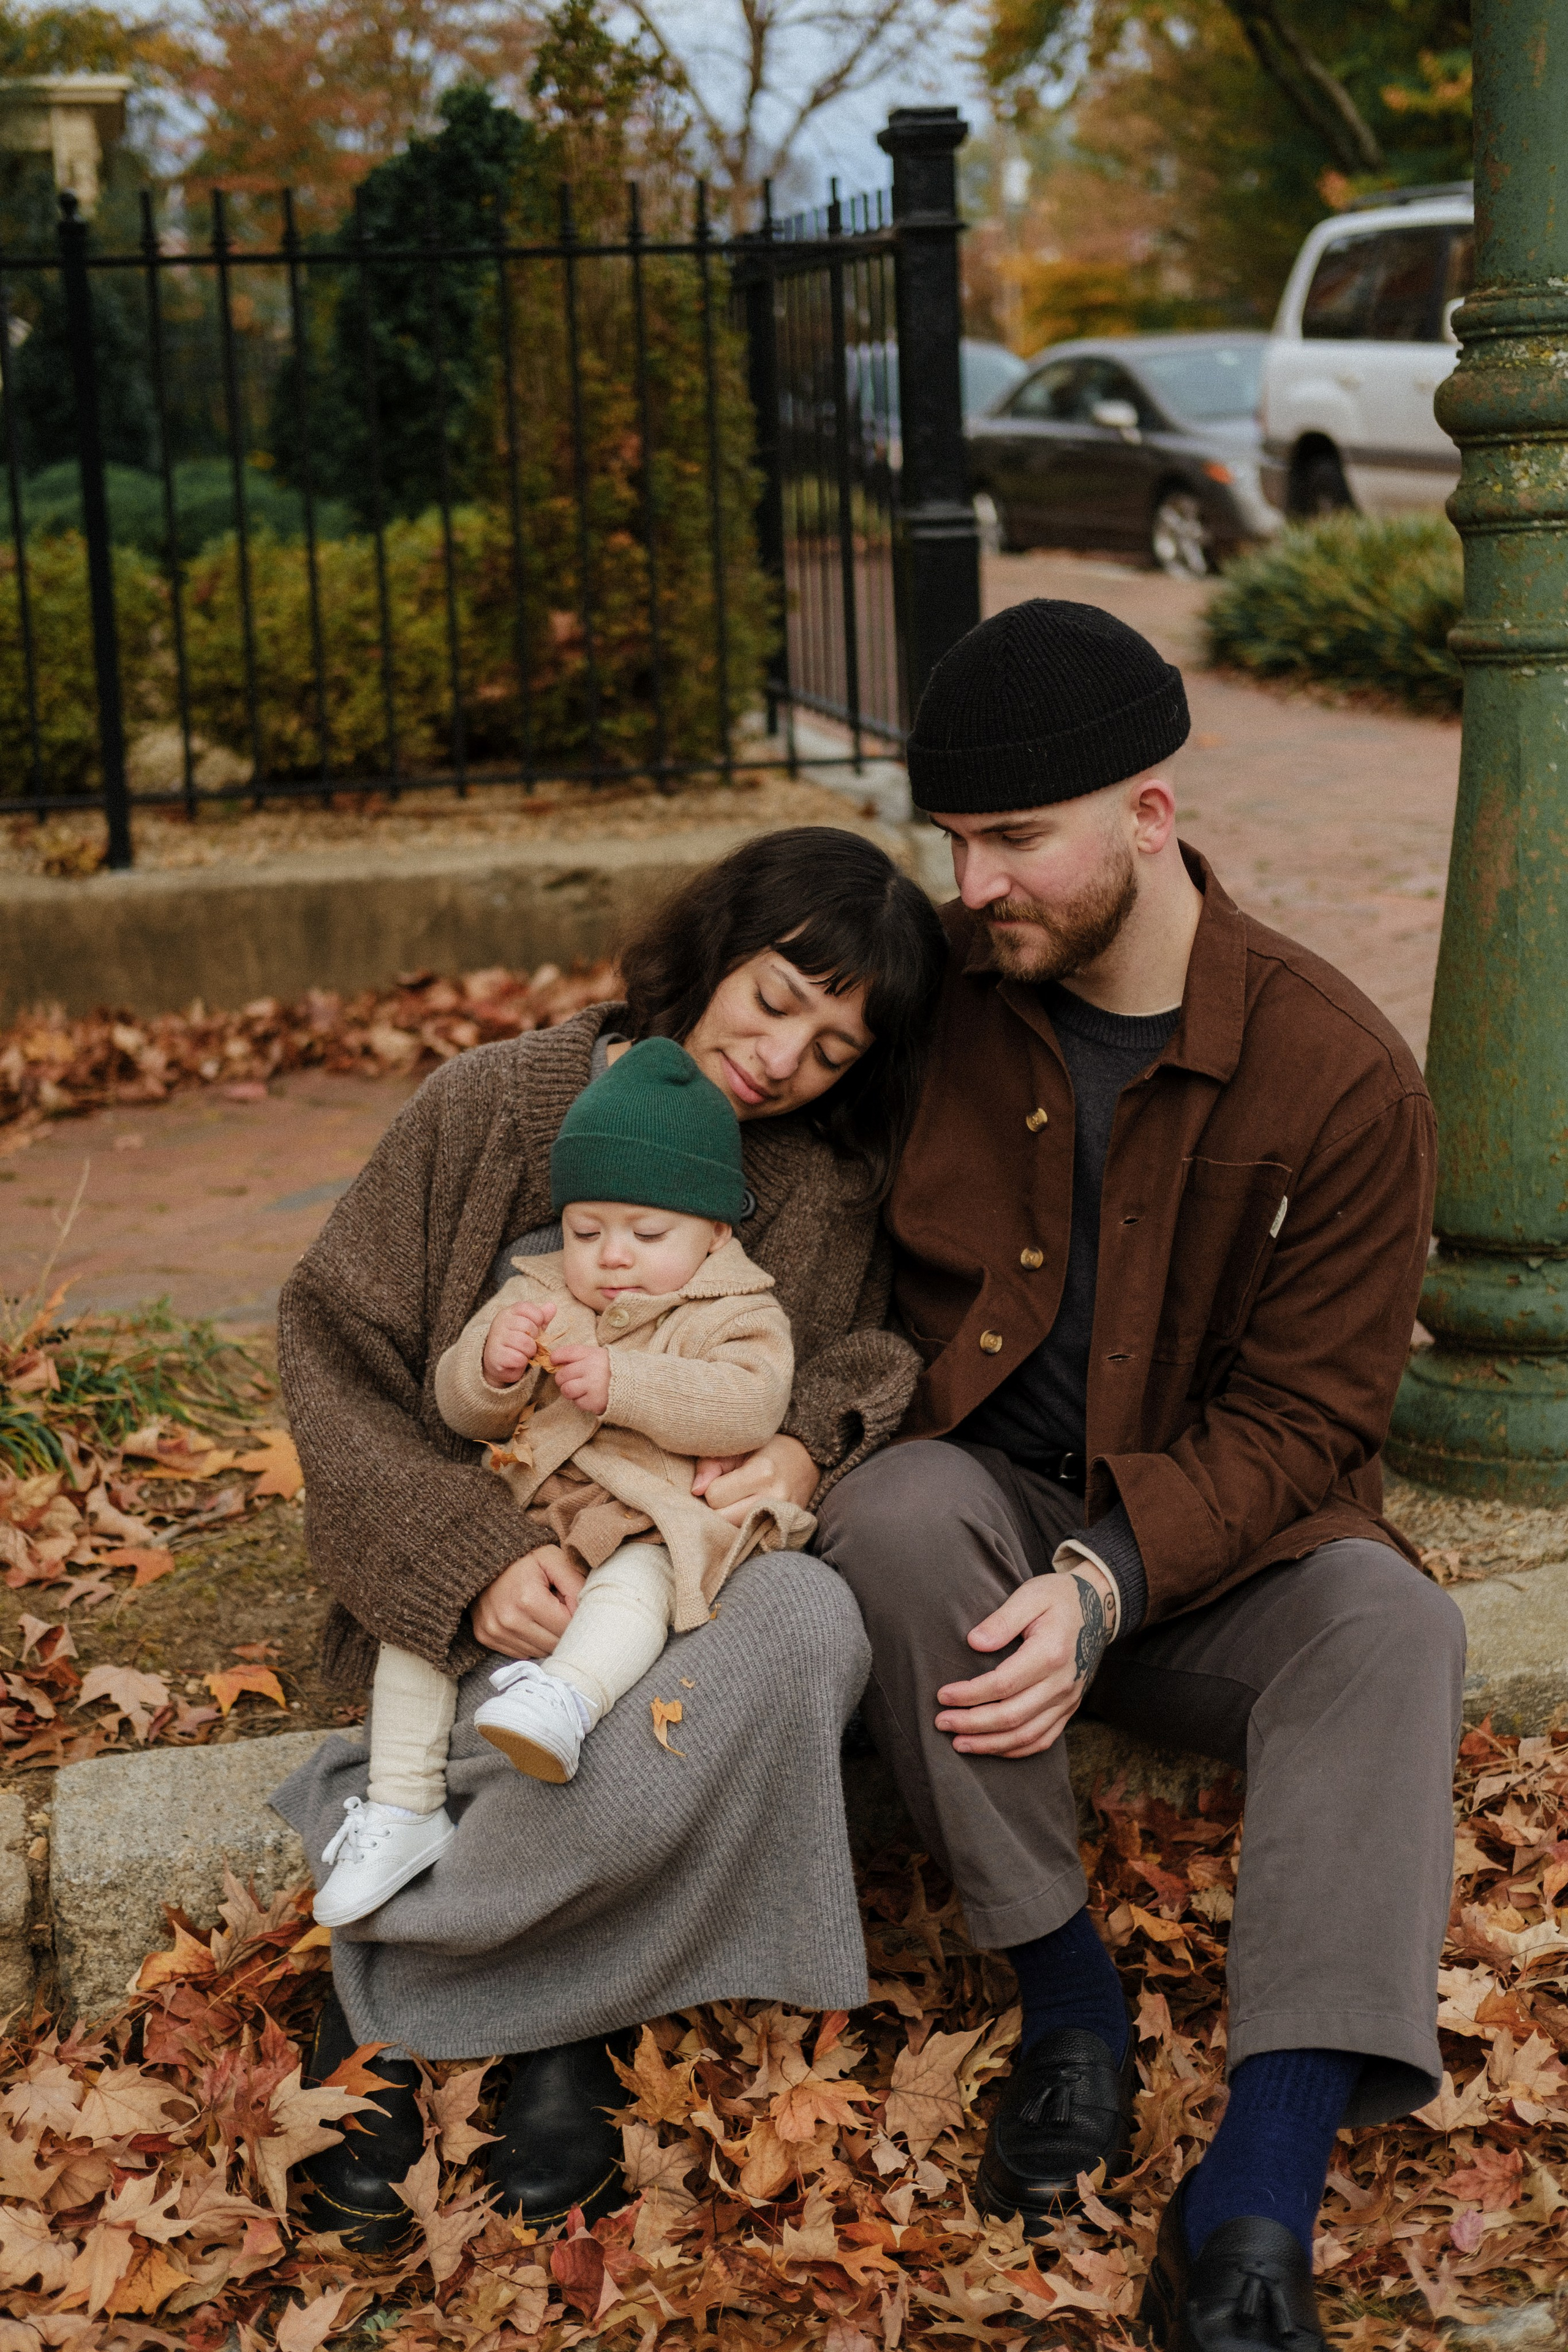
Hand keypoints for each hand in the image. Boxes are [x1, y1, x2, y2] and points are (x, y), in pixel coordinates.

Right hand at [470, 1545, 585, 1658]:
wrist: (484, 1557)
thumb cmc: (525, 1558)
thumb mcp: (554, 1559)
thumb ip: (576, 1583)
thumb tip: (588, 1612)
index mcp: (528, 1599)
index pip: (567, 1627)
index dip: (576, 1617)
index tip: (571, 1603)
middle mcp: (509, 1620)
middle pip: (554, 1645)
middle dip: (563, 1629)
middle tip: (558, 1608)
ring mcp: (495, 1631)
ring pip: (539, 1652)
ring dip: (547, 1637)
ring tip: (543, 1613)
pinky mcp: (486, 1637)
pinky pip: (520, 1653)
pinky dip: (530, 1642)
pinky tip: (529, 1622)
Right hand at [483, 1300, 554, 1386]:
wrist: (499, 1362)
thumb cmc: (517, 1342)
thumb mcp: (531, 1327)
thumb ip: (541, 1317)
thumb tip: (552, 1306)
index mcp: (509, 1312)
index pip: (527, 1307)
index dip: (538, 1319)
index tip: (534, 1329)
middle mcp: (500, 1322)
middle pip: (528, 1326)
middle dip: (535, 1339)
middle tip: (529, 1344)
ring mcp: (496, 1338)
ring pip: (524, 1343)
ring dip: (529, 1351)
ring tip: (524, 1353)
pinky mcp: (496, 1355)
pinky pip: (518, 1358)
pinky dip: (522, 1361)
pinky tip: (516, 1360)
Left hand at [549, 1342, 610, 1415]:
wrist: (635, 1387)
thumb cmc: (613, 1370)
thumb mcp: (599, 1356)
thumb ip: (580, 1357)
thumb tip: (557, 1361)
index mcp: (593, 1354)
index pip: (567, 1352)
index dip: (556, 1357)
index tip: (554, 1361)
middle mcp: (592, 1368)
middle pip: (562, 1374)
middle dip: (563, 1379)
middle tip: (572, 1380)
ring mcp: (593, 1386)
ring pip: (566, 1390)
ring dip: (570, 1391)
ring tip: (580, 1390)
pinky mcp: (594, 1401)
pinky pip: (577, 1402)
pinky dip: (581, 1401)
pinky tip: (591, 1397)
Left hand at [690, 1433, 818, 1525]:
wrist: (806, 1460)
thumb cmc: (765, 1450)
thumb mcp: (738, 1447)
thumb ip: (711, 1465)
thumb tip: (695, 1491)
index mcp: (763, 1472)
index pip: (715, 1496)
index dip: (711, 1488)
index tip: (721, 1480)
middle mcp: (775, 1498)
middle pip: (723, 1519)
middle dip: (718, 1507)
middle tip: (725, 1494)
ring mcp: (782, 1517)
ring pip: (734, 1533)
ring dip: (729, 1520)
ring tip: (736, 1503)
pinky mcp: (786, 1530)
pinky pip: (751, 1539)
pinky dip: (743, 1530)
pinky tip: (745, 1516)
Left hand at [934, 1567, 1113, 1759]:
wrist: (1098, 1609)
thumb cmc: (1057, 1598)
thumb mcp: (1030, 1595)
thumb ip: (1002, 1619)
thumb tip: (974, 1643)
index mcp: (1051, 1653)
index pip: (1003, 1684)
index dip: (969, 1694)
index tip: (942, 1695)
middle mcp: (1062, 1683)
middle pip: (1012, 1716)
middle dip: (972, 1724)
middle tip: (941, 1722)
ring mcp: (1068, 1699)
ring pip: (1026, 1736)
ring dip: (990, 1744)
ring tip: (958, 1743)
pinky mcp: (1069, 1708)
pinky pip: (1043, 1740)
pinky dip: (1015, 1750)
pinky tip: (991, 1747)